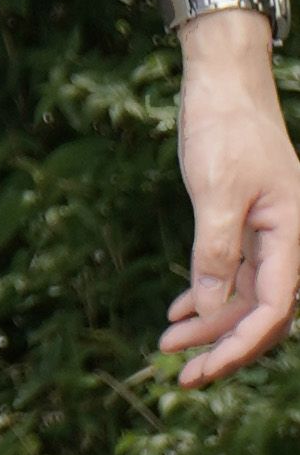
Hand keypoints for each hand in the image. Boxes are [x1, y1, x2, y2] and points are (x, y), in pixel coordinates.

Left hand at [158, 18, 299, 386]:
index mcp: (292, 237)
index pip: (273, 310)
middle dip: (222, 346)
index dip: (240, 345)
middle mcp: (286, 241)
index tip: (204, 368)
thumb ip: (214, 251)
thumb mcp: (214, 191)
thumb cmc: (224, 127)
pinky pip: (232, 272)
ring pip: (243, 295)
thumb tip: (210, 310)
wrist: (223, 79)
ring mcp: (267, 233)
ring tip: (167, 346)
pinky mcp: (245, 221)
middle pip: (260, 312)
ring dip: (208, 322)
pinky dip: (206, 293)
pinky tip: (179, 313)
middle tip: (180, 375)